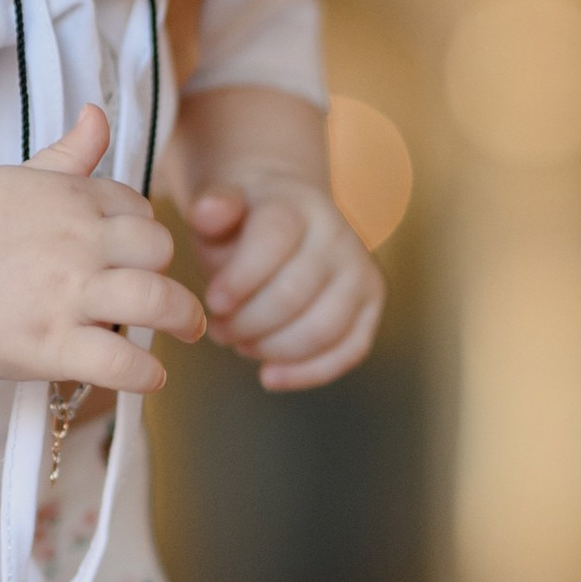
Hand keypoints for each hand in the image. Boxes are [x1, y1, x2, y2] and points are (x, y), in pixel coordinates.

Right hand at [0, 105, 205, 389]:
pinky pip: (121, 362)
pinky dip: (146, 374)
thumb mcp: (20, 177)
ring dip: (182, 318)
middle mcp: (80, 244)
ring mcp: (70, 296)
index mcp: (74, 200)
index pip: (140, 210)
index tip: (132, 255)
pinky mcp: (54, 345)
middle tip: (165, 294)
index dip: (141, 233)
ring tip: (186, 330)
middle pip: (159, 250)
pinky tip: (151, 376)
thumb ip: (69, 155)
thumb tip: (97, 115)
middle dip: (166, 271)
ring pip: (156, 300)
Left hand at [191, 169, 383, 389]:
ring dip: (272, 349)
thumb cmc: (246, 225)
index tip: (213, 303)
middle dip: (248, 323)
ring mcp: (361, 270)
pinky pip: (350, 350)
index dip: (239, 279)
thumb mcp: (218, 209)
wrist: (288, 220)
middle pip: (294, 294)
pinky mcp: (371, 303)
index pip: (273, 241)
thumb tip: (209, 210)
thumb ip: (211, 209)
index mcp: (298, 205)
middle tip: (221, 330)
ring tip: (242, 345)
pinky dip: (307, 372)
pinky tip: (270, 375)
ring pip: (322, 329)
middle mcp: (339, 235)